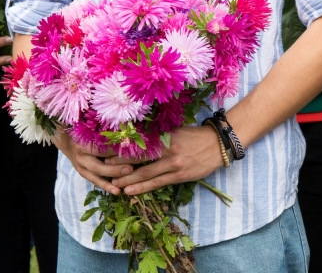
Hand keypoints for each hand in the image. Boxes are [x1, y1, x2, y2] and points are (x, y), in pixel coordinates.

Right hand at [54, 130, 134, 194]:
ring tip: (124, 185)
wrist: (70, 139)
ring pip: (96, 174)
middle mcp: (82, 154)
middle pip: (98, 164)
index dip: (119, 150)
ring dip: (111, 180)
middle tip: (130, 169)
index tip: (134, 153)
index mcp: (86, 140)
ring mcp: (81, 164)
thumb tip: (134, 135)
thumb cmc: (90, 132)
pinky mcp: (83, 172)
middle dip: (115, 168)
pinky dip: (106, 186)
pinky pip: (95, 181)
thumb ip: (111, 134)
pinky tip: (117, 192)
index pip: (104, 147)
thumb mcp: (98, 130)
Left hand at [106, 125, 223, 195]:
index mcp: (166, 136)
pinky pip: (156, 183)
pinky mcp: (179, 175)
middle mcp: (168, 149)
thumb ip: (161, 136)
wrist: (219, 145)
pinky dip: (141, 187)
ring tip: (112, 184)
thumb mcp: (178, 131)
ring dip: (126, 180)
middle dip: (118, 164)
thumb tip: (140, 139)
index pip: (139, 142)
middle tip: (102, 168)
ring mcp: (173, 163)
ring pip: (144, 173)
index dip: (121, 147)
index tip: (105, 151)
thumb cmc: (197, 136)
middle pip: (138, 158)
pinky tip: (130, 191)